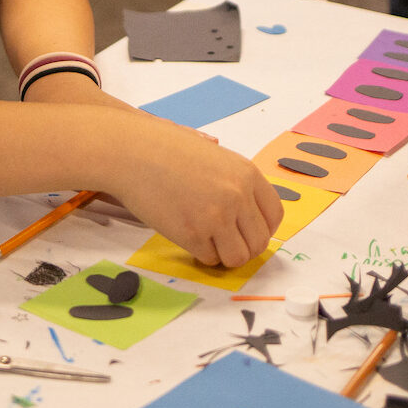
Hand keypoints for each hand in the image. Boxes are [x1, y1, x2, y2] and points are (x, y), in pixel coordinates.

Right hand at [109, 117, 282, 266]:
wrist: (132, 151)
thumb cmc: (166, 148)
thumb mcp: (213, 153)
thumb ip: (234, 178)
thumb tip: (246, 203)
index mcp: (247, 174)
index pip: (274, 216)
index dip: (261, 229)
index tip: (247, 232)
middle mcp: (238, 196)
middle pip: (259, 242)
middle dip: (244, 247)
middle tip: (226, 243)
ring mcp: (216, 216)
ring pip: (238, 257)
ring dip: (224, 255)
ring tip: (209, 242)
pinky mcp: (193, 234)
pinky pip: (210, 259)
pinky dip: (201, 254)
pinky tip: (189, 237)